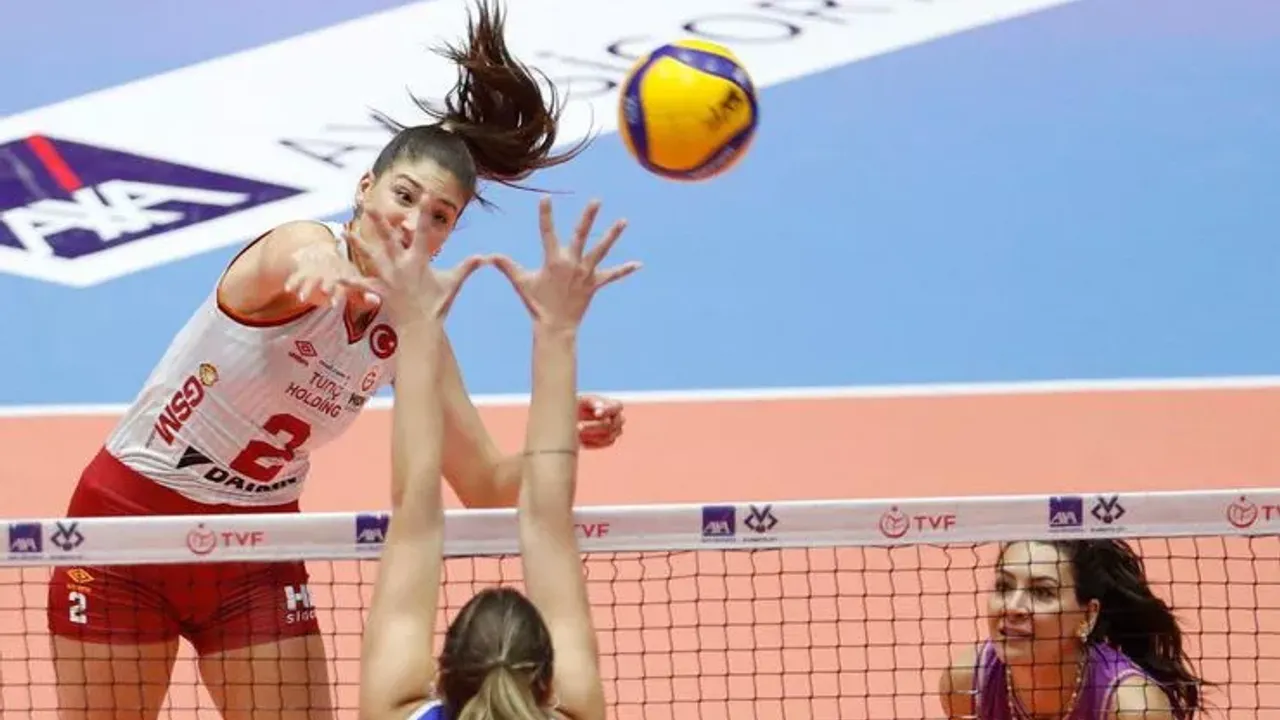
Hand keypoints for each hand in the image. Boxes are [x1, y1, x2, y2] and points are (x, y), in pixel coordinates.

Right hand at [283, 242, 369, 308]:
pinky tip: (288, 289)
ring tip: (302, 297)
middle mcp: (330, 273)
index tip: (346, 299)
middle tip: (326, 292)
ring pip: (311, 281)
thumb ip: (362, 296)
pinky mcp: (301, 272)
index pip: (349, 284)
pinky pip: (295, 278)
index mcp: (345, 275)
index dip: (349, 290)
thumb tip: (377, 300)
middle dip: (328, 287)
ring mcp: (314, 272)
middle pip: (329, 281)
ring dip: (307, 288)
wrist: (317, 251)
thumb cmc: (342, 274)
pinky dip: (292, 282)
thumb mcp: (353, 283)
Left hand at [339, 205, 483, 322]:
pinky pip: (362, 284)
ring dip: (358, 243)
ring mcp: (389, 277)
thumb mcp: (453, 283)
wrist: (422, 328)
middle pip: (388, 238)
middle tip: (370, 205)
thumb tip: (485, 257)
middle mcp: (402, 265)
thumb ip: (467, 267)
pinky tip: (337, 275)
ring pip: (371, 256)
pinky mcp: (380, 290)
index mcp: (420, 259)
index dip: (426, 212)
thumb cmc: (438, 305)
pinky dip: (350, 281)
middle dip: (379, 221)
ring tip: (345, 230)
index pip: (423, 231)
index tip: (426, 195)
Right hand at [490, 197, 640, 330]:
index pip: (547, 232)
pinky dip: (624, 270)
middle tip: (597, 200)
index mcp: (553, 260)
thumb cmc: (536, 304)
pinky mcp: (595, 284)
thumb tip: (488, 256)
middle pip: (581, 235)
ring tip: (624, 221)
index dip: (546, 215)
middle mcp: (571, 263)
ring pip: (601, 250)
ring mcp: (585, 273)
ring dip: (612, 235)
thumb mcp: (521, 283)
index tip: (546, 198)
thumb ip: (507, 266)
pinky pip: (612, 276)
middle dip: (588, 217)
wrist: (555, 326)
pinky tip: (638, 264)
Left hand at [577, 395, 624, 448]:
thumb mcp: (583, 400)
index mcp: (613, 405)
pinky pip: (602, 444)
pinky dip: (591, 442)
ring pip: (608, 436)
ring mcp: (615, 431)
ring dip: (590, 435)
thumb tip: (600, 406)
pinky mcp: (609, 441)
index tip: (596, 413)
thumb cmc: (579, 406)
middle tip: (578, 426)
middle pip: (612, 425)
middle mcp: (618, 418)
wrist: (573, 419)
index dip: (608, 411)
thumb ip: (593, 402)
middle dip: (594, 427)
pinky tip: (579, 438)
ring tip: (576, 432)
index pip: (617, 407)